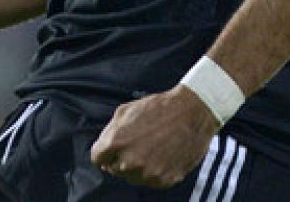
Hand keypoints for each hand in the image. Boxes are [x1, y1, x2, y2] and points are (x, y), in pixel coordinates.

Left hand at [89, 86, 219, 187]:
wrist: (192, 113)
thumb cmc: (159, 108)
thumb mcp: (125, 110)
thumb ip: (108, 132)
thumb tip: (102, 151)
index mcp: (116, 142)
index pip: (97, 158)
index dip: (104, 152)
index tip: (112, 150)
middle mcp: (129, 161)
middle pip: (114, 169)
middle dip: (121, 158)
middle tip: (137, 144)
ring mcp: (147, 173)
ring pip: (132, 177)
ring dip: (137, 167)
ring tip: (151, 148)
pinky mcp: (163, 180)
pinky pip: (150, 181)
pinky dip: (154, 171)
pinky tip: (162, 155)